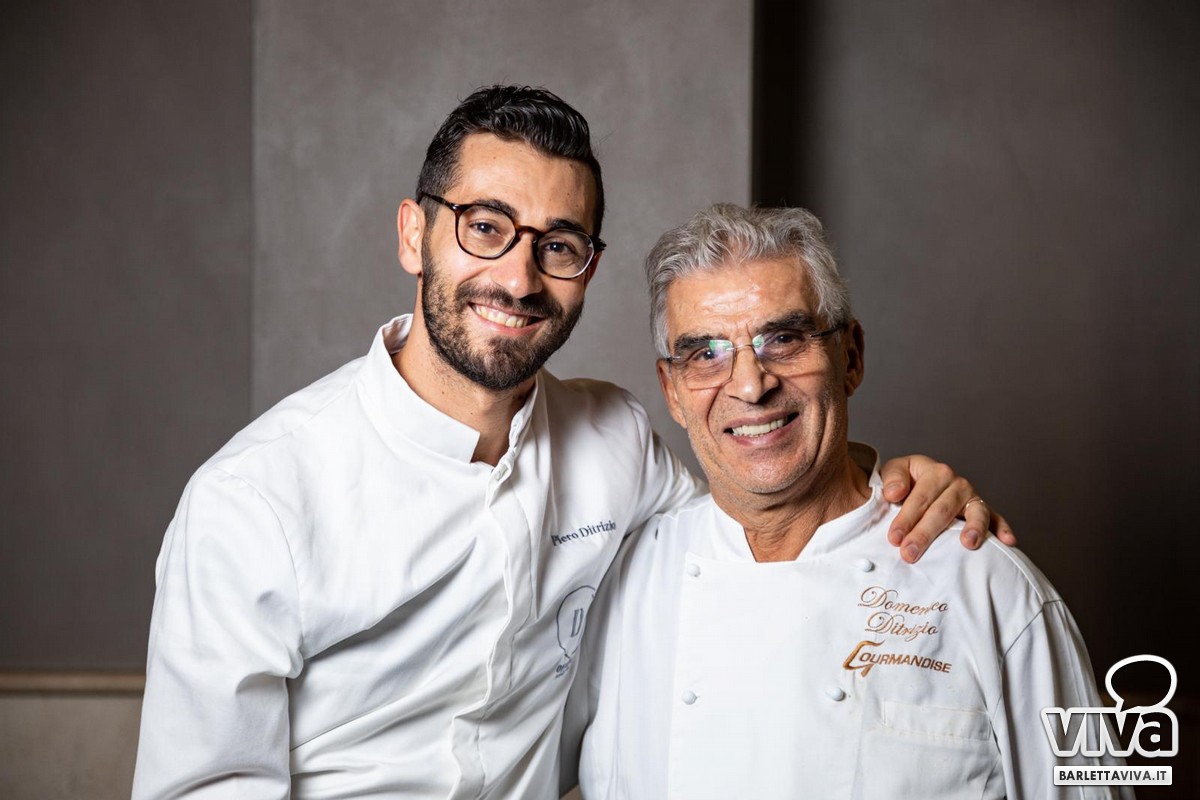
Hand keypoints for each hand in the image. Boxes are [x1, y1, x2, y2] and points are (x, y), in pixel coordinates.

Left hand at [880, 454, 1015, 562]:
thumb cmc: (906, 480)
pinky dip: (1003, 529)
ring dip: (973, 528)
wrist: (920, 480)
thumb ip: (893, 478)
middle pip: (943, 510)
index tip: (894, 538)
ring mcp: (973, 497)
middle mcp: (958, 483)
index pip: (921, 497)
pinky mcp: (984, 511)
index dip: (906, 518)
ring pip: (974, 513)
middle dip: (925, 533)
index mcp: (936, 472)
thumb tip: (895, 494)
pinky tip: (1008, 542)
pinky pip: (997, 519)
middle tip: (910, 553)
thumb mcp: (894, 470)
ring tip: (968, 543)